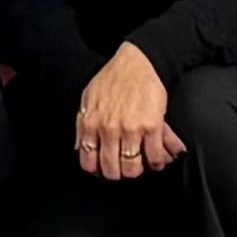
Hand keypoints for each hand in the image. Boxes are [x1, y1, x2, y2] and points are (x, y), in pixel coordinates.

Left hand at [75, 42, 185, 180]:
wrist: (138, 63)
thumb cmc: (113, 79)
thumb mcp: (88, 98)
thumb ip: (82, 125)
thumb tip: (79, 148)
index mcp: (92, 122)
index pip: (89, 161)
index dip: (97, 170)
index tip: (104, 169)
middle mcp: (109, 129)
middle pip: (111, 170)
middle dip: (118, 174)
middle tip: (124, 168)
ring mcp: (131, 129)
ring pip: (133, 168)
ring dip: (138, 170)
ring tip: (141, 165)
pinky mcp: (152, 126)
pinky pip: (155, 157)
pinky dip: (158, 163)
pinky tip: (158, 159)